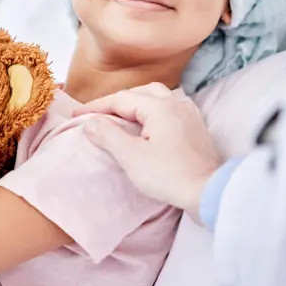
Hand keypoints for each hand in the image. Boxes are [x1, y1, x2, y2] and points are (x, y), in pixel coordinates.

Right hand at [76, 83, 222, 221]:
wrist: (209, 192)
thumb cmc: (169, 175)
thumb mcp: (131, 157)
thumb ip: (108, 135)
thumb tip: (89, 122)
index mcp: (159, 107)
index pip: (121, 99)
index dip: (96, 107)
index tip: (77, 116)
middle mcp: (176, 104)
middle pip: (141, 93)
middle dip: (118, 102)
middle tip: (99, 115)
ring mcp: (189, 115)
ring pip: (158, 98)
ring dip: (137, 104)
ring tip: (122, 117)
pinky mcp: (196, 128)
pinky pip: (170, 110)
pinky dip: (153, 112)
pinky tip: (149, 125)